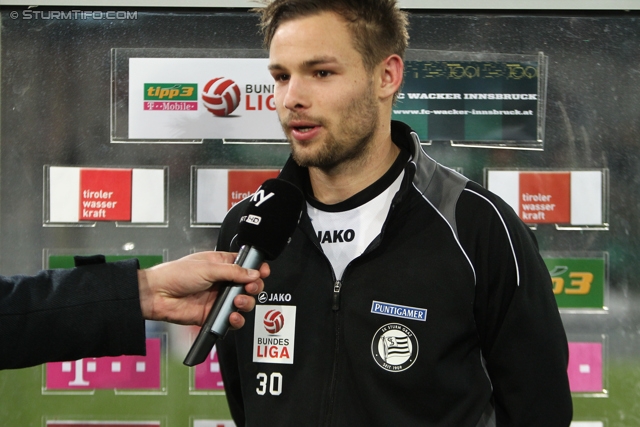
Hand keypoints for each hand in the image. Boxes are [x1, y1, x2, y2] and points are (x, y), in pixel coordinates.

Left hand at [137, 251, 268, 326]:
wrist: (158, 295)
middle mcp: (223, 282)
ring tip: (239, 301)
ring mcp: (219, 299)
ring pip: (244, 303)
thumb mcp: (208, 267)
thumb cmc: (175, 275)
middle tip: (250, 287)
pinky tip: (232, 315)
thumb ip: (233, 272)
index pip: (246, 266)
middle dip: (254, 286)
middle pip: (249, 285)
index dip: (256, 268)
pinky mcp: (214, 315)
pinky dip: (236, 319)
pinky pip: (232, 320)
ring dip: (246, 303)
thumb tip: (253, 273)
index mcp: (222, 264)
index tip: (262, 271)